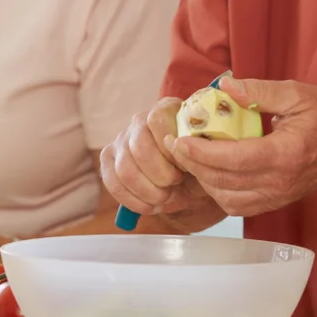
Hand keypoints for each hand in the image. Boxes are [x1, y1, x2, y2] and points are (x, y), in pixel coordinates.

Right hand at [99, 97, 224, 229]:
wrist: (188, 183)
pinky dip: (132, 201)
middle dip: (159, 174)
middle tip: (174, 185)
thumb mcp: (207, 157)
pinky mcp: (109, 159)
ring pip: (125, 169)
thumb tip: (188, 153)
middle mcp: (140, 121)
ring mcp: (122, 140)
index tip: (184, 167)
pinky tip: (149, 206)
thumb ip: (200, 152)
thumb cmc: (198, 165)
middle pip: (140, 146)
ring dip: (147, 191)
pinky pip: (112, 183)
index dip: (170, 147)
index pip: (157, 119)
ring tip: (164, 198)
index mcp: (166, 110)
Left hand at [167, 76, 316, 217]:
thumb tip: (225, 85)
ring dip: (205, 181)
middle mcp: (280, 182)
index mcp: (285, 154)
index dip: (202, 152)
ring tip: (192, 157)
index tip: (180, 139)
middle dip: (195, 165)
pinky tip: (211, 171)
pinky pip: (240, 205)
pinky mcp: (277, 201)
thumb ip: (259, 90)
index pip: (234, 160)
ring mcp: (279, 196)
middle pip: (225, 182)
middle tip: (178, 145)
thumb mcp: (298, 93)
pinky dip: (219, 191)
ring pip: (228, 200)